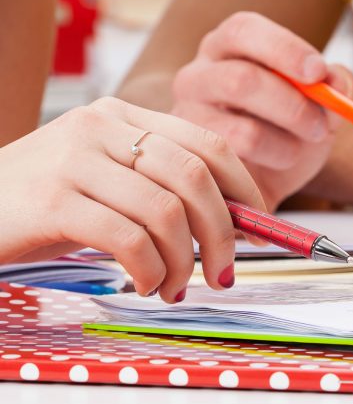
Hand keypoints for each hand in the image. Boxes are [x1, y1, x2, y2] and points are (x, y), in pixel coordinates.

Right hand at [0, 98, 265, 302]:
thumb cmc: (41, 205)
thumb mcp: (106, 182)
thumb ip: (160, 188)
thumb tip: (234, 222)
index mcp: (121, 116)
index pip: (207, 143)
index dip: (244, 188)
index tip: (259, 226)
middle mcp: (100, 127)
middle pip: (195, 177)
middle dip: (224, 232)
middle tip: (225, 272)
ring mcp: (73, 160)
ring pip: (166, 211)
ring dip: (184, 261)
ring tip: (174, 286)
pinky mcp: (51, 200)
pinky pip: (128, 239)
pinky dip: (150, 270)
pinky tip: (144, 284)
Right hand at [171, 12, 352, 209]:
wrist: (264, 178)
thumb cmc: (287, 129)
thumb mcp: (319, 104)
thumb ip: (334, 86)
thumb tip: (338, 80)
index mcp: (229, 46)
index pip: (244, 30)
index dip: (283, 49)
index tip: (317, 72)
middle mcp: (199, 75)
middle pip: (240, 79)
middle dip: (292, 105)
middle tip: (322, 124)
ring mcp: (188, 117)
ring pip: (242, 129)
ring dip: (287, 142)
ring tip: (302, 147)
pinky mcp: (193, 157)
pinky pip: (239, 164)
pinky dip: (273, 160)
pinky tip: (279, 161)